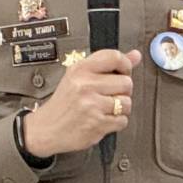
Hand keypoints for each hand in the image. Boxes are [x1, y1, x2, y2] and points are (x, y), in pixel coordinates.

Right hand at [20, 49, 141, 158]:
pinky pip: (122, 120)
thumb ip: (109, 65)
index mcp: (80, 70)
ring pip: (127, 102)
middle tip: (110, 94)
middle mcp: (85, 85)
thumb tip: (135, 55)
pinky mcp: (97, 124)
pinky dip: (116, 122)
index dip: (126, 65)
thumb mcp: (80, 77)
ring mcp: (92, 105)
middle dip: (123, 90)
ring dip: (121, 108)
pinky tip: (103, 119)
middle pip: (126, 82)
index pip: (114, 57)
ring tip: (106, 108)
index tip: (123, 72)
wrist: (47, 128)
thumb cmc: (65, 102)